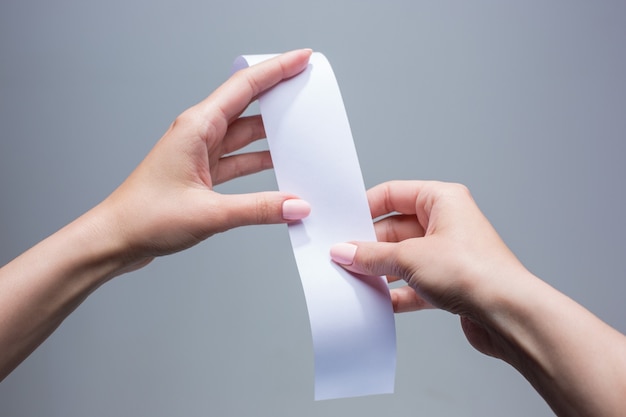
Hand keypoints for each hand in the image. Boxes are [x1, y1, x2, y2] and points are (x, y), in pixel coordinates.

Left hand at [98, 49, 312, 269]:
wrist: (116, 239)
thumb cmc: (145, 217)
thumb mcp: (209, 213)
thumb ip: (258, 208)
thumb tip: (296, 206)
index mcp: (197, 127)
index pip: (245, 87)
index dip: (277, 69)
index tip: (301, 58)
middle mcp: (199, 134)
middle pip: (248, 106)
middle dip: (279, 95)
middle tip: (307, 88)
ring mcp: (201, 154)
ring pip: (245, 135)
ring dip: (272, 133)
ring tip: (302, 129)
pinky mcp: (202, 173)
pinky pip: (239, 159)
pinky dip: (260, 162)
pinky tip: (280, 166)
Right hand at [330, 180, 528, 358]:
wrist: (509, 315)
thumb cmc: (474, 272)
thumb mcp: (410, 257)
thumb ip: (372, 255)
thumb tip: (345, 251)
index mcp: (442, 200)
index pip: (394, 194)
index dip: (366, 207)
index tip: (342, 223)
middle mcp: (447, 223)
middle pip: (395, 228)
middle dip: (369, 246)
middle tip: (343, 258)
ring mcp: (448, 254)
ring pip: (403, 257)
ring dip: (381, 271)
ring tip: (356, 280)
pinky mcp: (450, 283)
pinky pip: (414, 283)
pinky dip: (396, 292)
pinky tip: (379, 303)